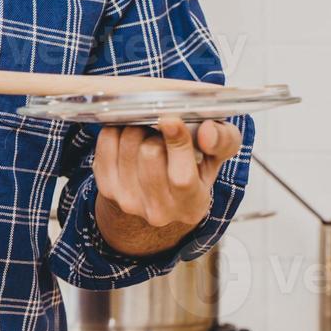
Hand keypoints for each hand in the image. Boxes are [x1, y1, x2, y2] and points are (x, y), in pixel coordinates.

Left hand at [93, 117, 243, 248]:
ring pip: (128, 143)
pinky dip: (117, 129)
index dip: (176, 144)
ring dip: (137, 128)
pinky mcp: (107, 188)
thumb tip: (208, 132)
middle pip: (150, 153)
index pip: (182, 177)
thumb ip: (223, 141)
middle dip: (157, 132)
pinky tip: (129, 136)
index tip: (171, 120)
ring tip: (148, 133)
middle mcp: (159, 210)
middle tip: (162, 130)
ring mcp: (129, 201)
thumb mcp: (216, 158)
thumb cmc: (192, 171)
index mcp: (192, 204)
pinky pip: (107, 142)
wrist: (158, 200)